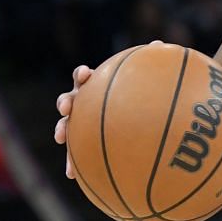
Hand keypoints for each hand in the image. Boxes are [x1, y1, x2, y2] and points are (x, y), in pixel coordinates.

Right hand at [55, 42, 161, 179]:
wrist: (135, 119)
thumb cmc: (138, 98)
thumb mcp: (145, 83)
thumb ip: (149, 65)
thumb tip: (159, 44)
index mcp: (96, 87)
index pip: (84, 77)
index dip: (82, 75)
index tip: (86, 75)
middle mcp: (85, 103)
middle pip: (70, 99)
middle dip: (66, 101)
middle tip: (67, 106)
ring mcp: (83, 123)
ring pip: (68, 125)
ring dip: (63, 129)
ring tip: (62, 138)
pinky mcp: (85, 143)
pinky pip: (78, 154)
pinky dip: (74, 164)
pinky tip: (73, 176)